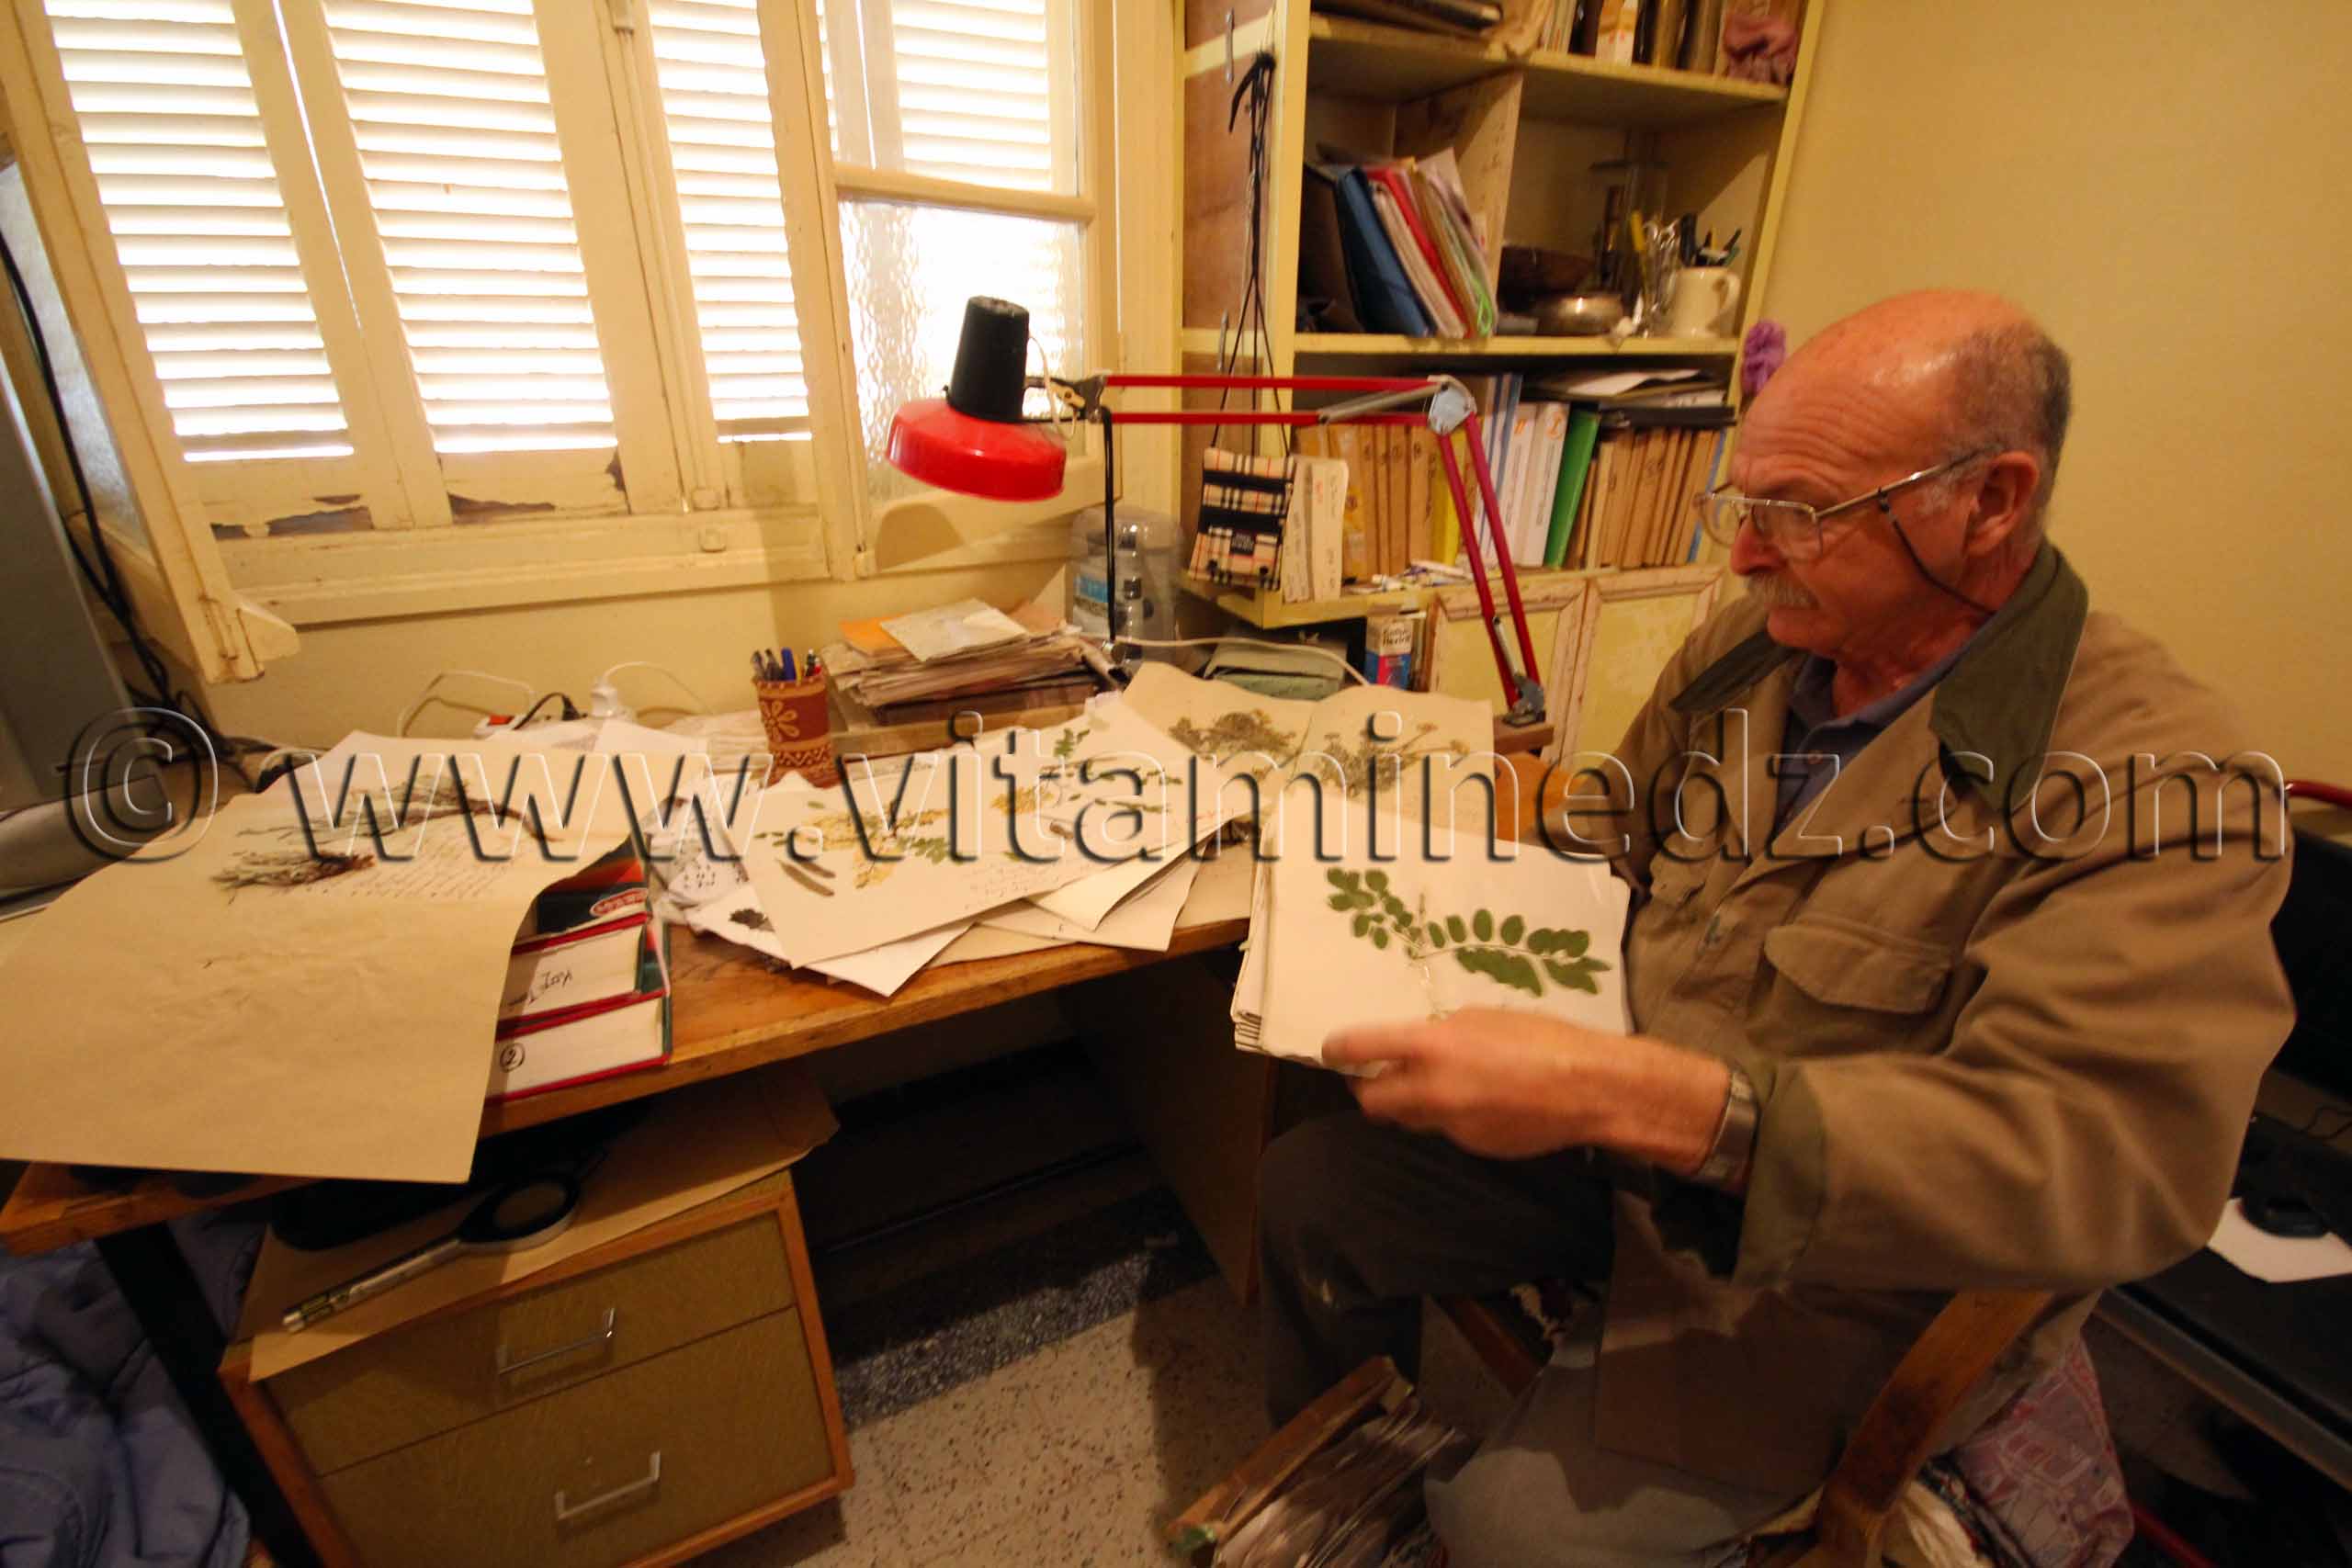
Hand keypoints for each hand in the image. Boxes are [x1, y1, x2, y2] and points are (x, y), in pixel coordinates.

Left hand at [1322, 1008, 1610, 1159]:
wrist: (1590, 1089)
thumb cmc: (1542, 1038)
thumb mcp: (1483, 1018)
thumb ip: (1441, 1033)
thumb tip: (1417, 1043)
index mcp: (1432, 1046)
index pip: (1360, 1047)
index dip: (1337, 1049)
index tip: (1333, 1050)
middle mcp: (1432, 1090)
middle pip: (1371, 1102)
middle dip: (1367, 1089)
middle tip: (1376, 1075)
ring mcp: (1451, 1125)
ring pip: (1410, 1119)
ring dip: (1409, 1103)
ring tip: (1434, 1085)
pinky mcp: (1473, 1147)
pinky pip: (1447, 1131)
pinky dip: (1450, 1116)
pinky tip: (1481, 1101)